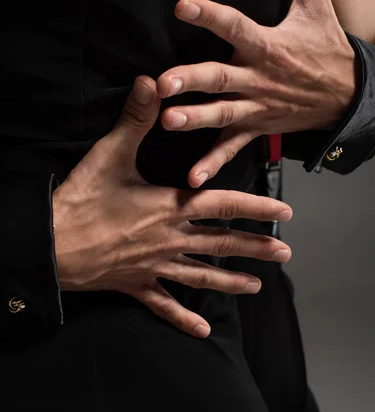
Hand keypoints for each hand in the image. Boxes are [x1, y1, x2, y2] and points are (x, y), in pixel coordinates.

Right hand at [52, 77, 293, 338]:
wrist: (52, 245)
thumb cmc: (81, 200)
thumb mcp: (109, 155)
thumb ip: (134, 120)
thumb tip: (151, 81)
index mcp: (169, 207)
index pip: (224, 205)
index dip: (257, 207)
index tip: (285, 213)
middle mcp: (170, 239)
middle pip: (222, 244)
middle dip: (256, 248)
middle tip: (285, 254)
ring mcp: (156, 266)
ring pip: (202, 276)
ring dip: (231, 282)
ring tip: (257, 287)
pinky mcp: (137, 285)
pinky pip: (164, 305)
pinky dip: (183, 317)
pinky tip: (202, 330)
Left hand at [156, 0, 357, 187]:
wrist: (345, 96)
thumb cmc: (326, 50)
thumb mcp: (317, 6)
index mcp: (267, 46)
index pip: (235, 26)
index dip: (210, 16)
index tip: (183, 7)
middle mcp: (257, 79)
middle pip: (220, 78)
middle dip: (192, 80)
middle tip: (163, 82)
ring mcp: (255, 108)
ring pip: (221, 114)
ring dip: (195, 119)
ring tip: (168, 121)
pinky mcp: (255, 129)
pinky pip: (231, 149)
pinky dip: (213, 164)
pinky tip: (192, 180)